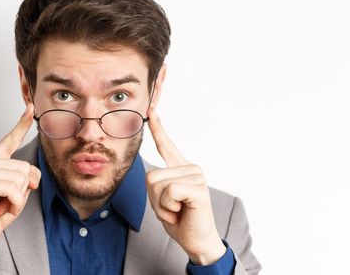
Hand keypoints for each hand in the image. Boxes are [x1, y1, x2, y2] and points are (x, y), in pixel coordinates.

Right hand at [0, 103, 40, 250]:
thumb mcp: (18, 191)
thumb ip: (26, 177)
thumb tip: (31, 175)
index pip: (11, 139)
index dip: (22, 123)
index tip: (32, 107)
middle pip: (25, 167)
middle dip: (24, 189)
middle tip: (7, 200)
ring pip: (20, 179)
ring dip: (18, 198)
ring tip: (3, 204)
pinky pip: (13, 190)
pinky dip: (14, 204)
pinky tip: (1, 208)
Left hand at [145, 107, 226, 264]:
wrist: (197, 241)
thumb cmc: (180, 220)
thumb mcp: (161, 199)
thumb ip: (157, 184)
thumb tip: (150, 174)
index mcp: (181, 169)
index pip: (166, 145)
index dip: (158, 127)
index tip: (151, 108)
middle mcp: (190, 168)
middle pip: (151, 176)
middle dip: (155, 200)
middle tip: (172, 208)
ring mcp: (196, 177)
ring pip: (158, 185)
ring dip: (162, 205)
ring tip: (177, 210)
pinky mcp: (199, 188)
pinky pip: (169, 192)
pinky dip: (169, 208)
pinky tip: (182, 211)